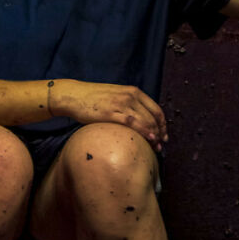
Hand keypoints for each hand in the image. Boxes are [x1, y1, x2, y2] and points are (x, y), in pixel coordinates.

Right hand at [51, 79, 167, 151]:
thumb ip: (129, 104)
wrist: (74, 96)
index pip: (156, 109)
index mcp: (133, 92)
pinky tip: (149, 139)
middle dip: (160, 133)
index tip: (163, 135)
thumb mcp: (116, 95)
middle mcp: (130, 96)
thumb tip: (139, 120)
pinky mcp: (112, 113)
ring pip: (146, 121)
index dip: (163, 124)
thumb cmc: (93, 98)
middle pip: (153, 117)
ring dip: (154, 136)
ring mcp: (121, 104)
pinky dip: (144, 132)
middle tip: (161, 145)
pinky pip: (133, 123)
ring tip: (156, 147)